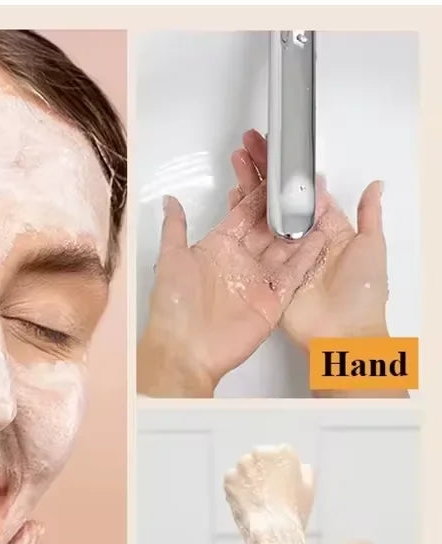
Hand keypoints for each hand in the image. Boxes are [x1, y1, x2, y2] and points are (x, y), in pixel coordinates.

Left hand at [137, 178, 326, 397]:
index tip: (276, 172)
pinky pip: (294, 274)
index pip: (243, 214)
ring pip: (285, 248)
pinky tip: (321, 236)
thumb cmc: (174, 306)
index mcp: (217, 248)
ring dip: (301, 227)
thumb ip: (175, 228)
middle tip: (305, 183)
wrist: (186, 350)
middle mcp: (240, 262)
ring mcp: (258, 281)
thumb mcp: (170, 259)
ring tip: (319, 203)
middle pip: (268, 228)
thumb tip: (170, 201)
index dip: (259, 195)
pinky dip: (307, 256)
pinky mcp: (273, 301)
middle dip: (285, 207)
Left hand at [223, 445, 312, 537]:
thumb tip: (301, 466)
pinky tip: (247, 502)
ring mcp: (243, 464)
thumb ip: (304, 472)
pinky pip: (233, 480)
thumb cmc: (294, 512)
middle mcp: (261, 452)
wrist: (272, 531)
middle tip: (268, 493)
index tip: (282, 485)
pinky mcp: (229, 477)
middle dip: (263, 472)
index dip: (282, 472)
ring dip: (249, 479)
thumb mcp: (308, 489)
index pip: (280, 454)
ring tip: (258, 500)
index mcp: (284, 451)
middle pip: (260, 459)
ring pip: (245, 469)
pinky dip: (237, 489)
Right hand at [230, 129, 388, 346]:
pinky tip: (232, 198)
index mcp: (327, 230)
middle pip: (279, 199)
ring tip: (239, 162)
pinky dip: (240, 219)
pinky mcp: (265, 272)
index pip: (304, 193)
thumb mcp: (372, 246)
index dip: (290, 171)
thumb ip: (369, 215)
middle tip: (251, 147)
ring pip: (262, 215)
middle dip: (265, 172)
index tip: (278, 149)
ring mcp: (281, 256)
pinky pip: (251, 242)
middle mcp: (302, 240)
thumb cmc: (361, 294)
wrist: (342, 332)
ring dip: (250, 189)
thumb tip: (376, 186)